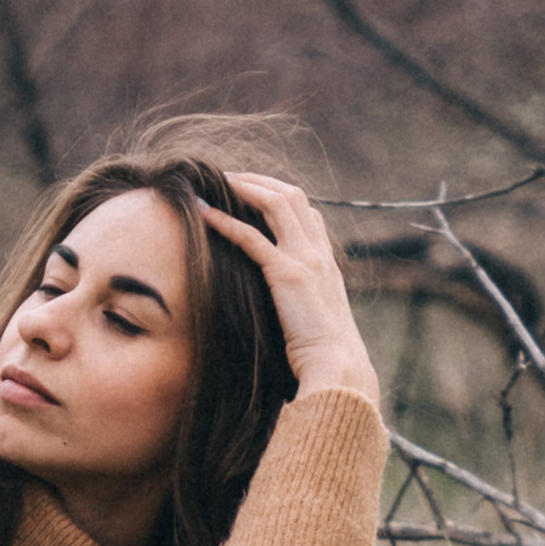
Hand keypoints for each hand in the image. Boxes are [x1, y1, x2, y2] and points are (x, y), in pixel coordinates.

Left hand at [200, 174, 379, 408]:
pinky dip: (227, 223)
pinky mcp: (287, 275)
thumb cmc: (325, 356)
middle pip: (293, 197)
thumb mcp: (316, 323)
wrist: (339, 368)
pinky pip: (252, 238)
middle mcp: (319, 254)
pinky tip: (205, 215)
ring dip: (245, 189)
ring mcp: (306, 260)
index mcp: (327, 264)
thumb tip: (285, 313)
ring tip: (218, 183)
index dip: (281, 196)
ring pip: (276, 204)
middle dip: (260, 181)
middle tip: (230, 177)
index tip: (254, 192)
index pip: (308, 213)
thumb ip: (303, 306)